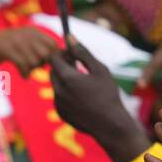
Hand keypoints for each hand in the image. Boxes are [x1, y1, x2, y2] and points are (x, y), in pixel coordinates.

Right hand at [0, 26, 57, 76]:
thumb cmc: (7, 48)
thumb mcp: (25, 43)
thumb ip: (39, 47)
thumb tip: (56, 59)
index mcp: (33, 31)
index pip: (52, 44)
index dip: (54, 57)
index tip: (47, 64)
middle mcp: (27, 34)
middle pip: (46, 53)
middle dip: (43, 64)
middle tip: (36, 68)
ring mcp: (17, 41)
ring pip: (35, 61)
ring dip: (32, 70)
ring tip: (27, 71)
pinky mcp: (7, 49)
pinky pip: (23, 64)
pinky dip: (25, 73)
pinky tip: (24, 76)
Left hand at [48, 38, 145, 161]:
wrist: (109, 124)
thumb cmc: (107, 94)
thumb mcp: (99, 69)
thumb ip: (83, 53)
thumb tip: (69, 37)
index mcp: (67, 79)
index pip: (54, 59)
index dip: (62, 52)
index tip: (71, 51)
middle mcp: (58, 91)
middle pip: (53, 71)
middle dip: (62, 64)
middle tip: (77, 63)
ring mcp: (58, 103)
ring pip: (56, 85)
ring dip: (65, 79)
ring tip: (83, 81)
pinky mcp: (60, 113)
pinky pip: (59, 98)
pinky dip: (67, 92)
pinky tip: (83, 96)